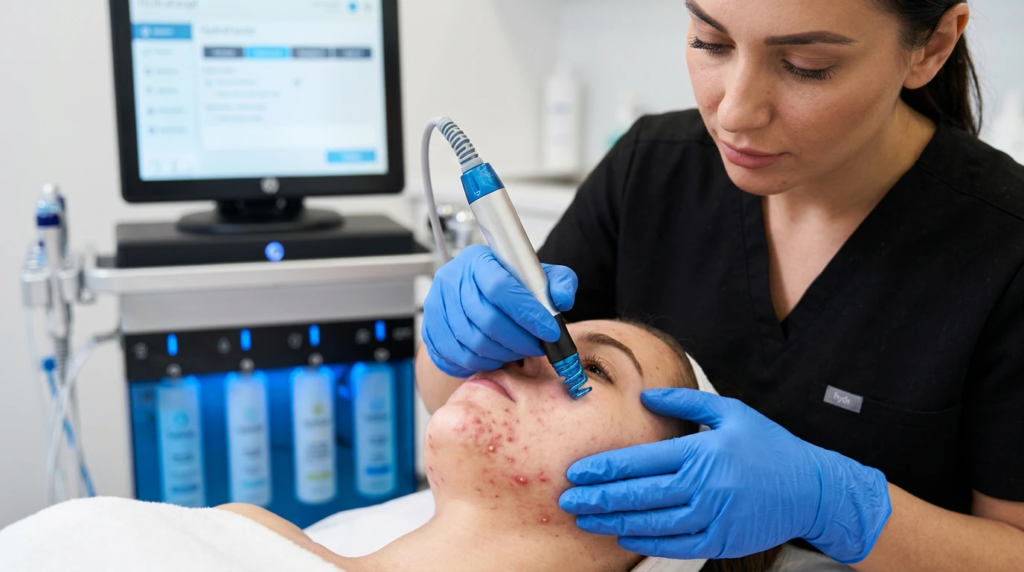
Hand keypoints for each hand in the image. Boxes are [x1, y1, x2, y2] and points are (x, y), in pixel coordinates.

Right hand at [422, 245, 577, 377]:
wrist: (475, 296)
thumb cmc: (509, 286)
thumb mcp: (539, 277)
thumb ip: (559, 282)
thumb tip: (561, 300)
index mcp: (478, 260)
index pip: (500, 287)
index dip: (527, 313)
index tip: (549, 330)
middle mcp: (451, 279)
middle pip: (487, 319)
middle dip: (519, 340)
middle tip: (538, 347)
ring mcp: (436, 305)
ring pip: (474, 342)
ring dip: (504, 354)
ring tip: (520, 351)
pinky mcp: (431, 330)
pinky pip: (459, 356)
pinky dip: (484, 362)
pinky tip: (499, 356)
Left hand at [559, 389, 891, 564]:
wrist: (812, 489)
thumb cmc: (769, 446)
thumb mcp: (731, 412)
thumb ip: (684, 401)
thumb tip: (645, 395)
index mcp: (701, 452)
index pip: (641, 462)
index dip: (604, 469)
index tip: (577, 472)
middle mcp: (704, 487)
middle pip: (638, 496)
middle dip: (597, 499)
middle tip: (567, 500)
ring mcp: (712, 518)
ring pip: (650, 524)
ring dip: (613, 523)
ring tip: (585, 520)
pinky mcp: (720, 540)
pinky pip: (674, 545)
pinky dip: (645, 542)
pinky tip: (623, 537)